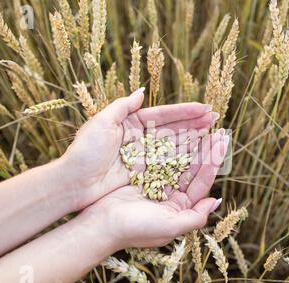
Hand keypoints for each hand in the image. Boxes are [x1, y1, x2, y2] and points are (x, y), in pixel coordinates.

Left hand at [59, 88, 217, 209]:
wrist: (74, 183)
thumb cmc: (85, 151)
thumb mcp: (100, 122)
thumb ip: (122, 106)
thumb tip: (141, 92)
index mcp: (130, 123)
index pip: (163, 115)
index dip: (184, 111)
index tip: (204, 109)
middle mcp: (139, 138)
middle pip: (172, 129)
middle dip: (194, 124)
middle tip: (215, 119)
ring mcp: (143, 156)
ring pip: (173, 146)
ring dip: (192, 139)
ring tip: (212, 133)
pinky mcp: (143, 173)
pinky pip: (167, 164)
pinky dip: (183, 159)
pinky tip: (198, 154)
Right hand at [83, 130, 228, 250]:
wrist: (100, 226)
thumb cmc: (136, 229)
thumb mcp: (170, 227)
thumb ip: (196, 216)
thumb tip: (216, 200)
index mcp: (180, 208)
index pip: (202, 182)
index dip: (213, 162)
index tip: (223, 143)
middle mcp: (171, 196)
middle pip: (193, 168)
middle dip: (207, 150)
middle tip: (219, 130)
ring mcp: (157, 185)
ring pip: (179, 160)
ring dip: (192, 144)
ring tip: (204, 127)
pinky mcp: (142, 176)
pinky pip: (160, 158)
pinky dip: (170, 145)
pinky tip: (180, 131)